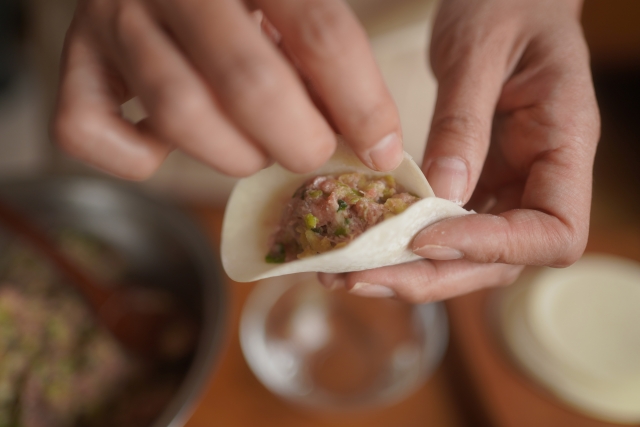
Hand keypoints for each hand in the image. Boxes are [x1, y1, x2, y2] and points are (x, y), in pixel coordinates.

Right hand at [52, 0, 403, 179]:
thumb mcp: (291, 1)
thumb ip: (324, 49)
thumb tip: (371, 139)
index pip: (319, 32)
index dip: (361, 105)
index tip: (381, 151)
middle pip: (247, 82)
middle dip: (298, 142)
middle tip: (313, 154)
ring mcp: (114, 18)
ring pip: (178, 112)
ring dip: (232, 155)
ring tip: (255, 151)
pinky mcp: (77, 59)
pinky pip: (88, 130)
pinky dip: (135, 160)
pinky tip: (168, 148)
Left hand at [319, 0, 599, 302]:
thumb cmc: (506, 5)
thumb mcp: (481, 50)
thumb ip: (464, 120)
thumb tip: (440, 196)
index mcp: (566, 145)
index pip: (552, 233)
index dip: (491, 248)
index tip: (424, 238)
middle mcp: (540, 179)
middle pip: (501, 262)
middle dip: (431, 277)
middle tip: (359, 277)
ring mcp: (506, 185)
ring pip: (467, 256)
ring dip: (408, 273)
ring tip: (345, 275)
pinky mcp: (473, 183)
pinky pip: (443, 227)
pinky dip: (402, 245)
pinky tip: (358, 246)